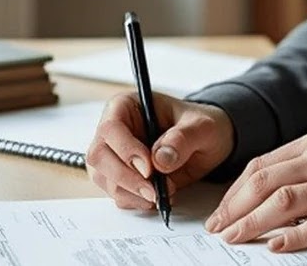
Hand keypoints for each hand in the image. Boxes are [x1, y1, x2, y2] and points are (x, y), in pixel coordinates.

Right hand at [86, 92, 233, 209]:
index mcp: (127, 106)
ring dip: (132, 193)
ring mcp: (113, 154)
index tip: (149, 169)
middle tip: (154, 191)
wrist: (207, 143)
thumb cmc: (200, 126)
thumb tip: (160, 159)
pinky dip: (135, 201)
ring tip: (164, 193)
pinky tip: (158, 197)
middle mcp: (113, 130)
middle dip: (126, 178)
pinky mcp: (119, 176)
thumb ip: (183, 139)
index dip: (126, 150)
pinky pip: (116, 193)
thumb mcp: (203, 127)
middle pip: (99, 157)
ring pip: (104, 178)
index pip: (111, 128)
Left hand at [204, 127, 306, 251]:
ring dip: (251, 223)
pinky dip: (292, 238)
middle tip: (218, 230)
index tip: (222, 211)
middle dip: (234, 208)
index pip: (264, 164)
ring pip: (284, 201)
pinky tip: (275, 248)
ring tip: (234, 240)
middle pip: (265, 180)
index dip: (236, 190)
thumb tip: (276, 189)